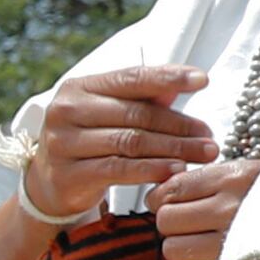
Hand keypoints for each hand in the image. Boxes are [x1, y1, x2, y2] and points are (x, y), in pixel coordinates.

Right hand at [26, 66, 214, 227]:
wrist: (49, 182)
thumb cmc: (89, 141)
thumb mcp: (111, 114)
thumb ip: (143, 99)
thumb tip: (180, 83)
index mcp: (79, 88)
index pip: (130, 78)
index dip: (168, 77)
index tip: (203, 80)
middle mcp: (66, 111)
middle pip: (135, 114)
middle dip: (180, 125)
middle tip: (210, 136)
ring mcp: (63, 143)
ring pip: (130, 142)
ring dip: (173, 149)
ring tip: (203, 154)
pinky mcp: (67, 174)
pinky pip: (118, 169)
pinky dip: (151, 170)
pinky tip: (175, 172)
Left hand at [148, 155, 259, 259]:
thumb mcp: (245, 173)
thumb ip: (202, 182)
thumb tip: (156, 195)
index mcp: (231, 178)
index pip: (169, 190)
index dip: (162, 199)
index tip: (169, 202)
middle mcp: (231, 208)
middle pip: (165, 221)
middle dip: (171, 224)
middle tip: (188, 224)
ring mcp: (235, 241)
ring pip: (174, 250)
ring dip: (182, 248)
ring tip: (202, 242)